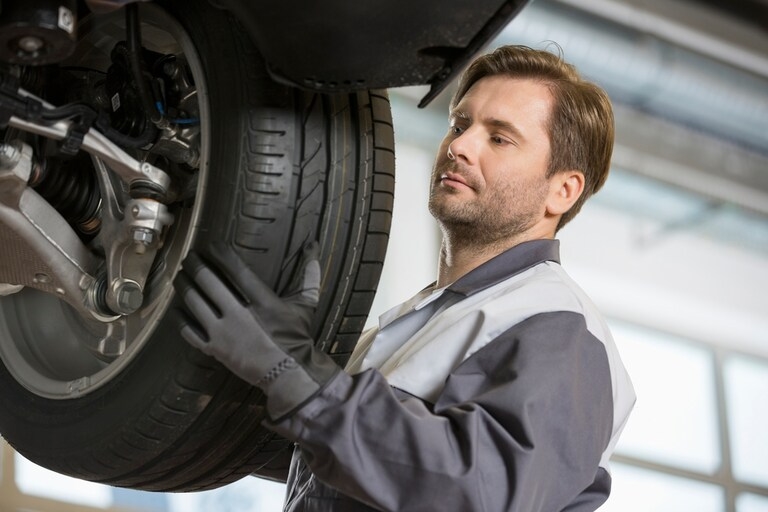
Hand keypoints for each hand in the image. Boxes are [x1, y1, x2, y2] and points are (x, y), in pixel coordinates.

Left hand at [174, 241, 339, 418]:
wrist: (289, 373)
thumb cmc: (297, 337)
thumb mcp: (306, 305)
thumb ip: (309, 276)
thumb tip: (314, 246)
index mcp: (262, 300)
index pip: (236, 269)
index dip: (220, 254)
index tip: (211, 245)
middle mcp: (239, 313)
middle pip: (209, 282)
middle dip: (196, 266)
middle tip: (190, 257)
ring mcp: (224, 333)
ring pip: (195, 303)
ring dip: (184, 286)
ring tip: (179, 276)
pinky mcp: (215, 350)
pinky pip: (190, 332)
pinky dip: (179, 319)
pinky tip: (174, 309)